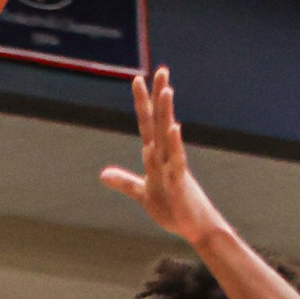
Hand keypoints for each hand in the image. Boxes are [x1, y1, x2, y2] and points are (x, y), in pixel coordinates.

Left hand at [100, 68, 227, 244]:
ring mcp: (175, 168)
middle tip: (161, 69)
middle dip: (160, 96)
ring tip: (167, 91)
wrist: (196, 229)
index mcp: (156, 157)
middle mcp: (166, 157)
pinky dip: (175, 145)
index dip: (143, 102)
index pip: (147, 124)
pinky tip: (174, 128)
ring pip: (168, 137)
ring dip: (167, 114)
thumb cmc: (174, 209)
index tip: (138, 78)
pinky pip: (177, 162)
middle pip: (160, 122)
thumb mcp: (143, 194)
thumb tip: (103, 174)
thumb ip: (125, 181)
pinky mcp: (180, 184)